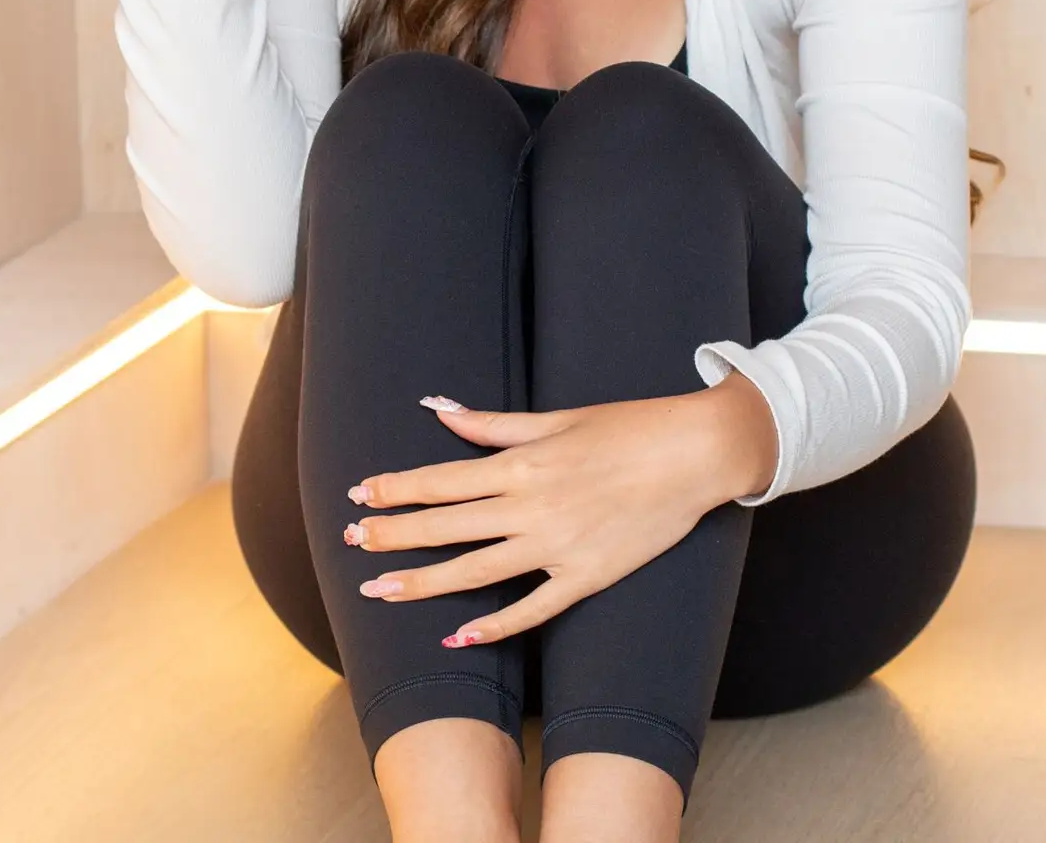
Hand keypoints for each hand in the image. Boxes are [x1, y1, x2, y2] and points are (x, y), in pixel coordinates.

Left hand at [343, 375, 778, 647]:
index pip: (443, 479)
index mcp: (522, 463)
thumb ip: (493, 423)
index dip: (397, 489)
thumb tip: (437, 408)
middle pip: (448, 526)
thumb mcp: (558, 417)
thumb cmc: (627, 427)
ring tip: (380, 590)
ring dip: (424, 582)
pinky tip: (459, 637)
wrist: (694, 454)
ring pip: (477, 571)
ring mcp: (559, 546)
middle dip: (394, 535)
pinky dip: (496, 625)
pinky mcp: (587, 577)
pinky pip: (533, 608)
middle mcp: (532, 506)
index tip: (359, 496)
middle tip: (351, 544)